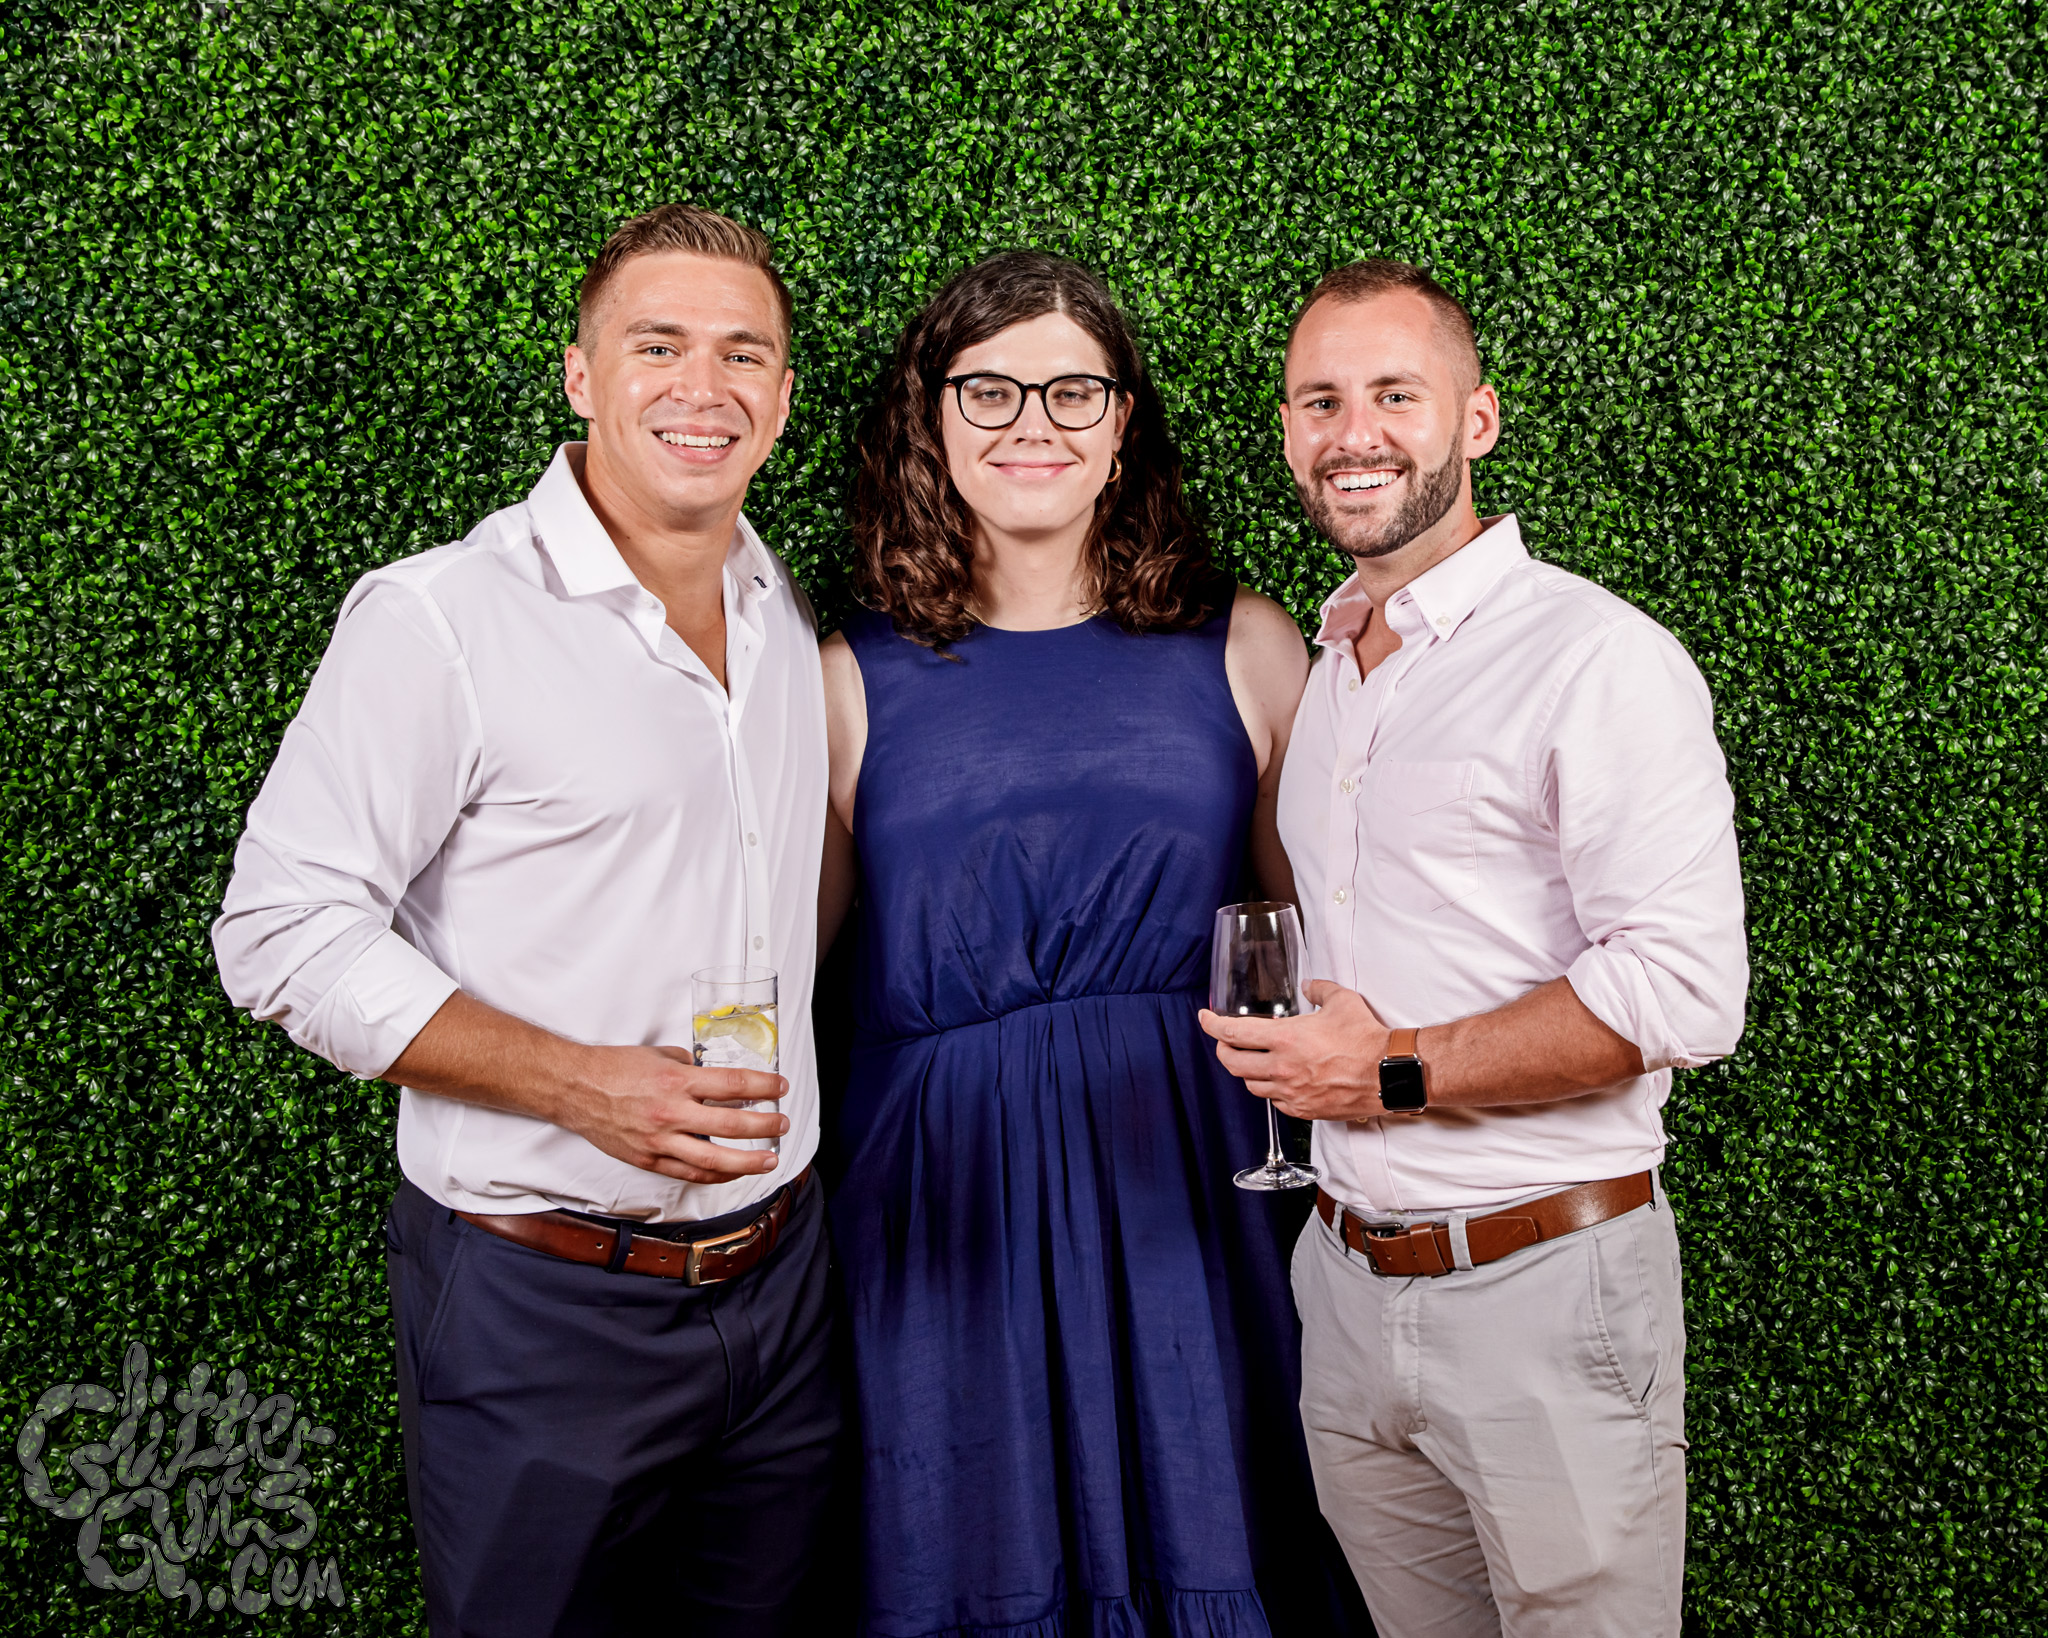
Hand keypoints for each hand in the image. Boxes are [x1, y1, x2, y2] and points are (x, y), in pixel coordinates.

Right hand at [558, 1044, 788, 1184]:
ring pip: (714, 1160)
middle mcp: (671, 1113)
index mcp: (676, 1080)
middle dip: (765, 1126)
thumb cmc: (614, 1068)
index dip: (763, 1087)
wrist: (574, 1088)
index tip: (780, 1087)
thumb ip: (689, 1067)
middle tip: (783, 1124)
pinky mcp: (648, 1159)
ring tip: (770, 1159)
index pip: (733, 1085)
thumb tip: (713, 1077)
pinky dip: (716, 1174)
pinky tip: (734, 1172)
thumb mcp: (659, 1055)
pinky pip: (689, 1172)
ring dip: (748, 1161)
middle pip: (731, 1126)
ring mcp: (659, 1141)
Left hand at [1198, 981, 1393, 1121]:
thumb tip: (1309, 985)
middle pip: (1232, 1064)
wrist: (1388, 1073)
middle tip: (1225, 1042)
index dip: (1211, 1025)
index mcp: (1285, 1039)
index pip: (1232, 1034)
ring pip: (1251, 1086)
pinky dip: (1271, 1091)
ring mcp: (1291, 1092)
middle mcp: (1282, 1068)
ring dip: (1247, 1072)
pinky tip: (1279, 1081)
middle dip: (1223, 1050)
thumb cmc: (1366, 1038)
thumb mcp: (1341, 1000)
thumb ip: (1319, 989)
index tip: (1205, 1019)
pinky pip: (1275, 1103)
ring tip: (1254, 1061)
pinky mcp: (1305, 1110)